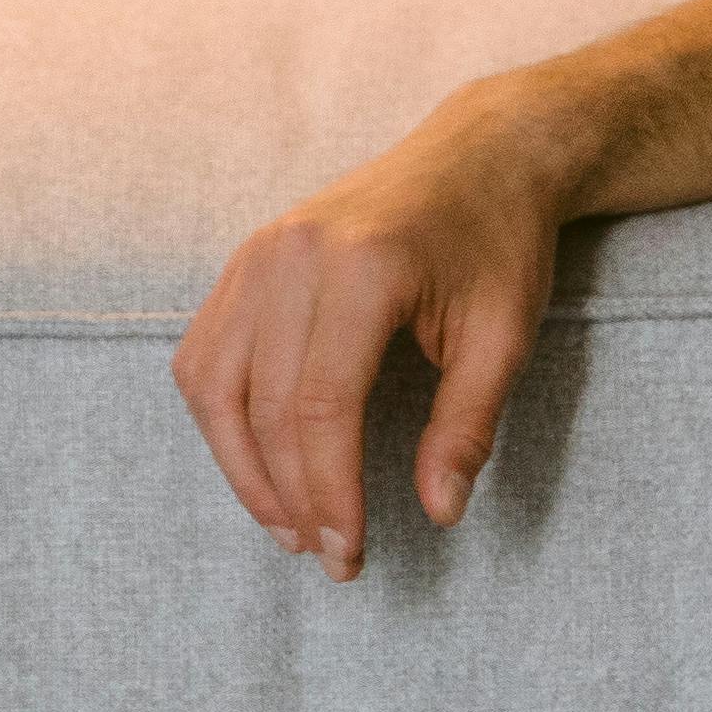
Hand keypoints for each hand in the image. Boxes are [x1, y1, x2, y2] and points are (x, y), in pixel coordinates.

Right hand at [171, 100, 570, 578]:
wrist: (481, 155)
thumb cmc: (500, 243)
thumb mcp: (507, 334)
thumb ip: (468, 425)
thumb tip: (440, 511)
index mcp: (363, 267)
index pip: (322, 408)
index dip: (330, 493)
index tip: (350, 553)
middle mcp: (293, 254)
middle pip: (265, 405)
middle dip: (292, 496)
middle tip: (329, 557)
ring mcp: (259, 251)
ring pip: (215, 385)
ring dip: (243, 468)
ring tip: (289, 526)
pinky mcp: (247, 258)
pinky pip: (205, 353)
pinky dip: (222, 418)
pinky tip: (260, 465)